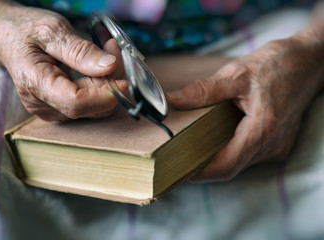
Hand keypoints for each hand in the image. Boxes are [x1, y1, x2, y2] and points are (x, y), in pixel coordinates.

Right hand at [0, 2, 125, 120]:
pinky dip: (101, 87)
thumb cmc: (25, 30)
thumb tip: (109, 66)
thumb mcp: (53, 31)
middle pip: (89, 106)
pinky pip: (89, 105)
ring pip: (93, 108)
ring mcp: (51, 109)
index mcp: (34, 83)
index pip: (76, 102)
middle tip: (115, 50)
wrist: (8, 36)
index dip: (105, 94)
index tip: (125, 78)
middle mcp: (41, 104)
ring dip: (108, 83)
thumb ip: (80, 51)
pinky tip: (100, 67)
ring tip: (107, 52)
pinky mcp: (60, 109)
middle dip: (111, 82)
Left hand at [167, 31, 323, 181]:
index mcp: (262, 129)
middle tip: (178, 156)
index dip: (200, 172)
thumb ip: (204, 90)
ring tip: (191, 146)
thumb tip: (173, 100)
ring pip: (239, 163)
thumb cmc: (277, 64)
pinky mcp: (277, 142)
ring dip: (216, 158)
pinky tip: (214, 138)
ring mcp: (277, 146)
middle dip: (204, 166)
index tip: (178, 168)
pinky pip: (248, 155)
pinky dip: (229, 151)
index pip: (226, 165)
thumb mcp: (237, 73)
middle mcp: (272, 144)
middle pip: (231, 168)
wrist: (310, 62)